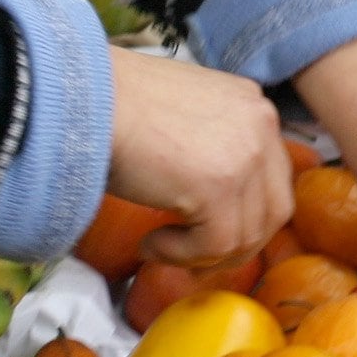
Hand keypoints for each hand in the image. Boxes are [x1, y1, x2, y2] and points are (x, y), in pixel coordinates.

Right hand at [106, 50, 292, 269]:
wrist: (82, 98)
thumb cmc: (115, 105)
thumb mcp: (183, 114)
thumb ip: (212, 143)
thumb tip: (214, 197)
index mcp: (253, 106)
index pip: (273, 176)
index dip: (245, 213)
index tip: (208, 232)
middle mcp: (262, 126)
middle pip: (274, 209)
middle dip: (236, 243)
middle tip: (194, 257)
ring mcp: (246, 156)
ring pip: (247, 235)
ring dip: (203, 254)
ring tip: (159, 245)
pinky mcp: (219, 187)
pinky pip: (215, 246)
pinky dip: (182, 256)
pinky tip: (150, 243)